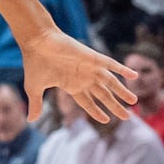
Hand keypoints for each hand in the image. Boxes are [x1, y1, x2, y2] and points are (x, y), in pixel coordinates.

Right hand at [19, 29, 137, 121]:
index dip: (97, 111)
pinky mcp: (93, 58)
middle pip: (103, 95)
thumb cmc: (35, 64)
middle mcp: (83, 78)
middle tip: (127, 117)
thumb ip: (35, 105)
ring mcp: (90, 68)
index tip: (106, 119)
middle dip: (115, 106)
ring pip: (111, 83)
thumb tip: (30, 121)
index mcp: (71, 85)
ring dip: (122, 92)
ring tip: (134, 102)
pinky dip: (123, 70)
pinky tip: (134, 76)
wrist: (37, 42)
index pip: (88, 102)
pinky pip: (112, 65)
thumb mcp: (34, 89)